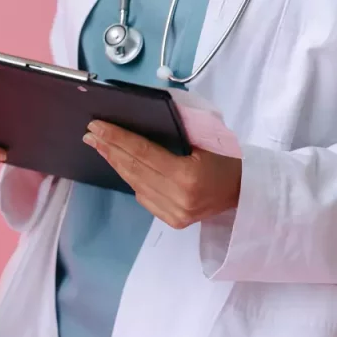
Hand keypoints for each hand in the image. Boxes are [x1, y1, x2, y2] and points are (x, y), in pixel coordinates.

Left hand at [83, 121, 241, 228]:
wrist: (246, 191)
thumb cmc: (228, 158)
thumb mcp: (208, 136)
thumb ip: (179, 127)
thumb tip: (142, 115)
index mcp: (187, 176)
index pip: (142, 153)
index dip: (117, 138)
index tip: (97, 126)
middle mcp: (178, 198)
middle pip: (134, 169)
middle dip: (109, 149)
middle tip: (90, 133)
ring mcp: (174, 213)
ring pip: (135, 184)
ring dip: (115, 163)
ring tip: (99, 146)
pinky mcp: (172, 221)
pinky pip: (144, 196)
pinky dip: (132, 178)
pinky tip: (121, 164)